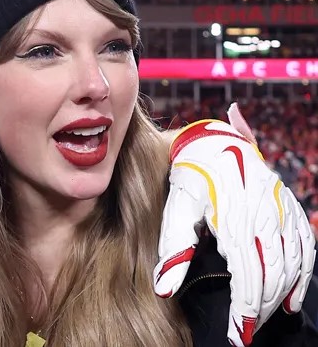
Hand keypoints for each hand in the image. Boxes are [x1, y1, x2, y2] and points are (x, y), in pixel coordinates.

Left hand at [154, 109, 314, 345]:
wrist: (213, 140)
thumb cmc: (190, 176)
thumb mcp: (176, 207)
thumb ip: (173, 248)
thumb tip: (164, 289)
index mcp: (235, 217)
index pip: (247, 273)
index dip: (245, 308)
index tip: (238, 334)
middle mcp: (264, 215)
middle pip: (272, 274)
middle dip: (260, 309)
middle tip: (245, 332)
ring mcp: (282, 211)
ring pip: (292, 264)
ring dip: (279, 296)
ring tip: (260, 319)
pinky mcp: (290, 208)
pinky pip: (306, 247)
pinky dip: (302, 275)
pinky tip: (290, 298)